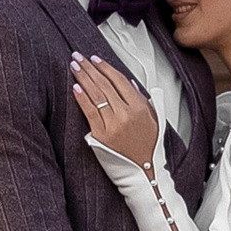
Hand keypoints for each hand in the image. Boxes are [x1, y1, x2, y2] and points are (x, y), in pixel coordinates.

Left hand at [71, 53, 159, 171]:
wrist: (144, 174)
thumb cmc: (150, 148)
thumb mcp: (155, 120)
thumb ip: (145, 99)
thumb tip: (131, 83)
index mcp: (140, 108)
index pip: (119, 80)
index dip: (105, 67)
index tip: (95, 59)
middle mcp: (127, 114)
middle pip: (105, 84)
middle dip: (89, 68)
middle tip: (78, 56)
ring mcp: (113, 125)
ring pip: (96, 95)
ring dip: (83, 78)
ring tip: (75, 66)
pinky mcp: (101, 136)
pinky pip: (89, 112)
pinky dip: (82, 98)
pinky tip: (76, 87)